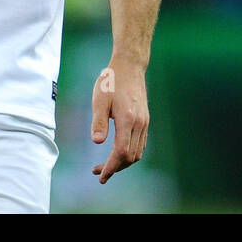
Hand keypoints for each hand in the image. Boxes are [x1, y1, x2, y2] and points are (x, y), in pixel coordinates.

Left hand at [90, 58, 148, 184]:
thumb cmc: (111, 81)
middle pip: (130, 157)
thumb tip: (96, 142)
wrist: (130, 66)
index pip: (121, 152)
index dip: (111, 167)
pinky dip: (130, 153)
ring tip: (106, 165)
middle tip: (98, 172)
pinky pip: (140, 144)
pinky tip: (118, 152)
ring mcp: (144, 122)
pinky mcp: (145, 120)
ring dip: (122, 163)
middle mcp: (139, 124)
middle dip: (115, 168)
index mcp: (128, 119)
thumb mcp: (100, 99)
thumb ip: (98, 121)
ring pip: (137, 152)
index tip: (101, 176)